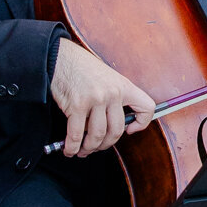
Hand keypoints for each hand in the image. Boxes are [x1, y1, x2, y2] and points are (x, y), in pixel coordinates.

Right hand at [49, 39, 155, 157]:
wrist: (60, 57)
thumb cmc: (81, 67)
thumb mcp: (107, 77)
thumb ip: (114, 96)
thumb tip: (112, 122)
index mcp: (123, 86)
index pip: (146, 107)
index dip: (142, 123)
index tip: (130, 130)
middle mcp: (113, 93)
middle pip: (117, 130)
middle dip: (106, 144)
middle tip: (97, 147)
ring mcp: (96, 99)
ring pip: (97, 135)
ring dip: (89, 148)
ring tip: (83, 150)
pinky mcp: (77, 105)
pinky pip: (77, 134)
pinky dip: (73, 146)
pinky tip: (70, 149)